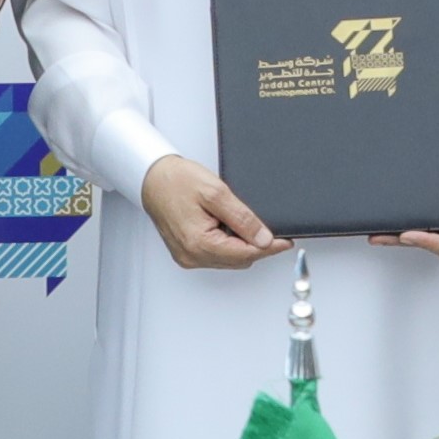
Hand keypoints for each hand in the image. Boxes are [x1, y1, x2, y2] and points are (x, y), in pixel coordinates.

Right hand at [140, 156, 287, 271]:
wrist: (152, 178)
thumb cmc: (176, 181)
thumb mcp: (215, 192)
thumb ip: (242, 218)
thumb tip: (263, 238)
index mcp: (199, 243)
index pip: (246, 254)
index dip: (269, 247)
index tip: (285, 241)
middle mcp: (192, 256)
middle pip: (239, 260)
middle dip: (256, 246)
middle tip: (269, 229)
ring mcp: (188, 257)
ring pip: (229, 259)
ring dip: (241, 245)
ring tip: (238, 221)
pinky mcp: (187, 253)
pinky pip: (216, 255)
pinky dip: (227, 244)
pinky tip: (226, 227)